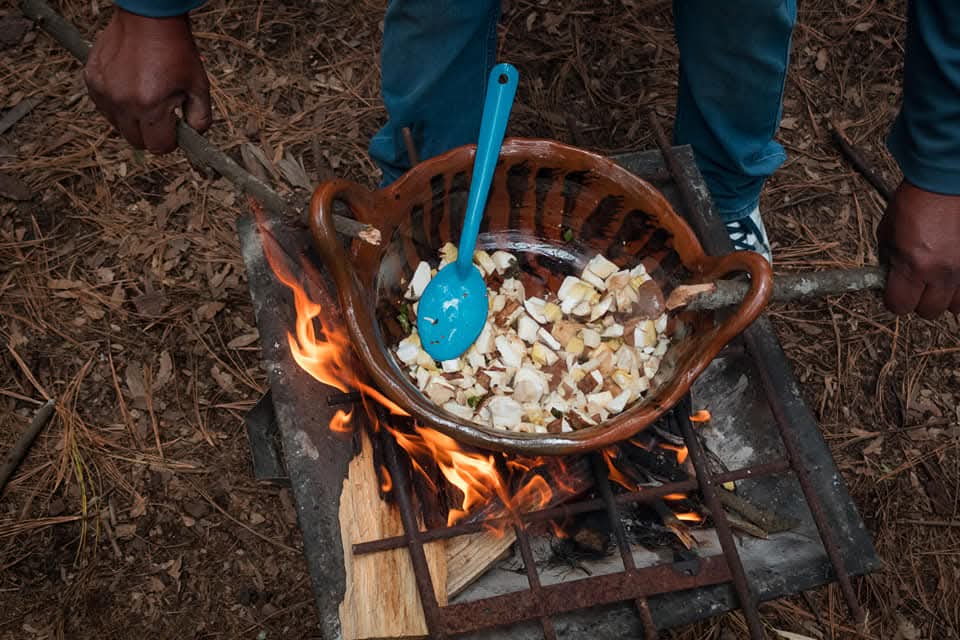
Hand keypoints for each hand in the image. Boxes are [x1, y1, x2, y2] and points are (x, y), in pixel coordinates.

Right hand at [84, 8, 211, 152]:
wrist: (149, 17)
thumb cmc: (176, 51)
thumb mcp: (199, 86)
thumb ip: (200, 118)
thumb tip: (194, 137)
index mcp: (150, 106)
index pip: (158, 146)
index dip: (170, 141)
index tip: (174, 128)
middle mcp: (122, 103)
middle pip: (137, 141)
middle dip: (151, 133)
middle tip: (161, 112)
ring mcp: (104, 92)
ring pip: (119, 126)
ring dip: (133, 120)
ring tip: (146, 94)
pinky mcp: (92, 81)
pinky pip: (105, 107)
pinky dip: (118, 105)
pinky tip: (130, 86)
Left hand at [877, 180, 959, 318]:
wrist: (944, 182)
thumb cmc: (913, 203)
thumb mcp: (887, 234)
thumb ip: (888, 261)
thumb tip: (889, 279)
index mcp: (913, 266)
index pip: (899, 306)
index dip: (894, 301)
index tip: (894, 293)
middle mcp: (941, 273)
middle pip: (928, 311)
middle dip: (919, 301)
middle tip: (916, 286)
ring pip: (955, 307)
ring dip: (944, 298)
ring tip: (938, 281)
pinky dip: (959, 288)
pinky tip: (952, 276)